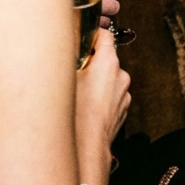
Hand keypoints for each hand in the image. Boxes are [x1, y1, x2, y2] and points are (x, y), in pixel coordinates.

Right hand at [76, 28, 130, 152]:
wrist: (86, 150)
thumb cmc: (74, 115)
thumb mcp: (64, 80)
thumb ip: (67, 60)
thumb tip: (61, 50)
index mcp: (108, 62)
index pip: (104, 35)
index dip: (91, 34)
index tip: (81, 37)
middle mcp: (121, 75)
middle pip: (105, 58)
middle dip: (89, 62)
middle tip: (71, 71)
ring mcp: (124, 93)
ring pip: (107, 79)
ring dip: (94, 81)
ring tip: (76, 94)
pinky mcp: (122, 110)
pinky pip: (110, 96)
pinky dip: (99, 97)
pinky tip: (84, 108)